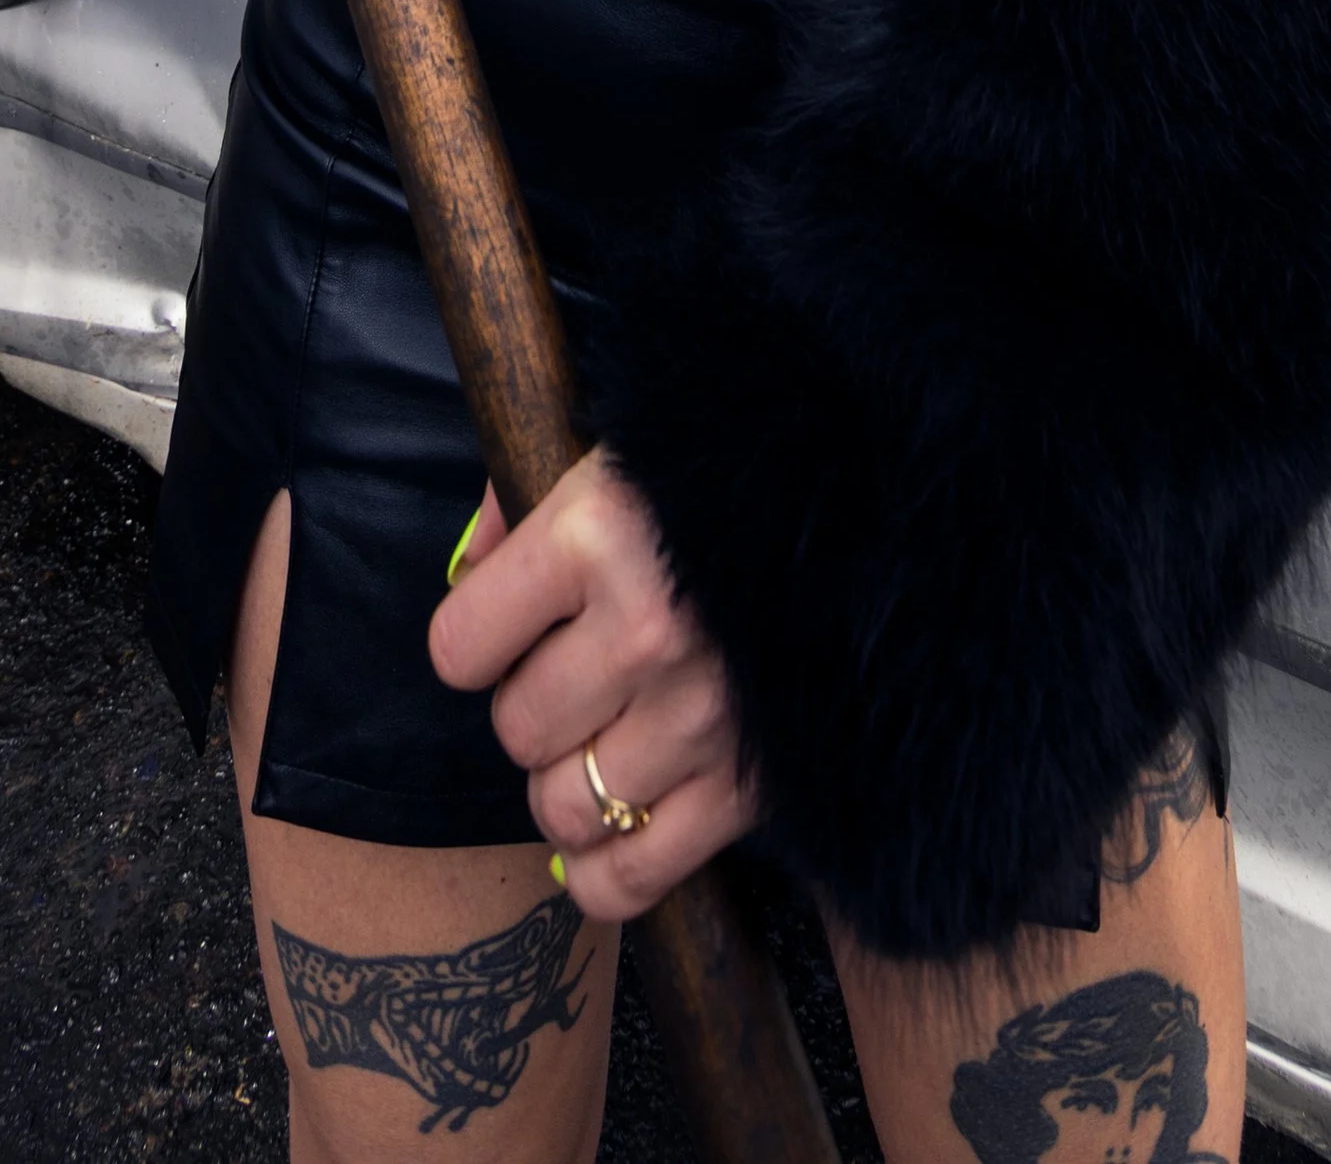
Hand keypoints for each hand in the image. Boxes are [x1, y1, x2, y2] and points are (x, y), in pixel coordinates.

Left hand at [428, 456, 753, 919]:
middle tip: (578, 675)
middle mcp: (646, 630)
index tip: (506, 630)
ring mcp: (701, 716)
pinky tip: (611, 832)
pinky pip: (633, 878)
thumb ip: (522, 508)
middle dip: (534, 707)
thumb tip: (464, 576)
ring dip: (571, 782)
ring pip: (563, 806)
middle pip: (517, 729)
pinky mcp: (750, 786)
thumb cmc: (720, 474)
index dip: (475, 644)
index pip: (461, 647)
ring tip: (607, 739)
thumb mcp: (614, 452)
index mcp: (597, 534)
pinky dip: (603, 873)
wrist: (869, 500)